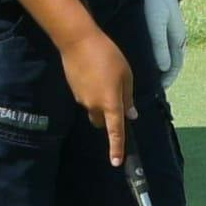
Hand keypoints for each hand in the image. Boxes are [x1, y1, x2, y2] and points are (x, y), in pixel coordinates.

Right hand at [58, 23, 137, 162]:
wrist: (77, 42)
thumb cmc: (107, 56)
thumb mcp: (126, 75)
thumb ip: (128, 97)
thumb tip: (131, 114)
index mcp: (110, 104)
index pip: (115, 131)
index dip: (117, 148)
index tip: (117, 162)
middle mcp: (94, 106)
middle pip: (102, 122)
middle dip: (109, 118)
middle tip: (117, 97)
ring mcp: (81, 100)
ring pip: (94, 109)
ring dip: (101, 103)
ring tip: (105, 77)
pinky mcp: (74, 92)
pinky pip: (87, 98)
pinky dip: (92, 92)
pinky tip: (94, 74)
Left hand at [139, 0, 185, 84]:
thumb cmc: (156, 0)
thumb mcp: (157, 24)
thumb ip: (160, 46)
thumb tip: (164, 68)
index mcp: (177, 37)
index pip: (175, 65)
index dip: (168, 79)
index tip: (158, 90)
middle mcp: (175, 35)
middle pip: (171, 61)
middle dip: (163, 75)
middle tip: (150, 87)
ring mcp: (168, 30)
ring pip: (164, 54)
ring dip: (157, 65)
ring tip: (145, 75)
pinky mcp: (160, 24)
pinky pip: (158, 45)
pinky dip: (153, 54)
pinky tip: (141, 56)